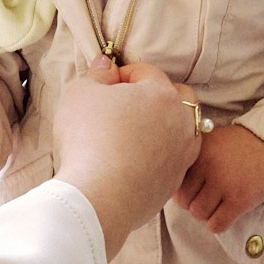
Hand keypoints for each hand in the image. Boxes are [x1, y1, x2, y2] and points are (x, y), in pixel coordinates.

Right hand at [52, 59, 202, 255]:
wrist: (99, 198)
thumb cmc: (88, 139)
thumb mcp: (81, 94)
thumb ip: (97, 74)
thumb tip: (107, 65)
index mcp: (162, 95)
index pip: (146, 72)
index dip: (121, 74)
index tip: (102, 86)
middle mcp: (181, 123)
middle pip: (178, 97)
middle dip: (155, 95)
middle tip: (125, 105)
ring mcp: (181, 156)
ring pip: (182, 131)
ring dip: (164, 126)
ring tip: (135, 133)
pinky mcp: (173, 183)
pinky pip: (172, 160)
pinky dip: (159, 156)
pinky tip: (135, 160)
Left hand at [173, 123, 263, 234]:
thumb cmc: (236, 146)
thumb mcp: (210, 140)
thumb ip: (190, 156)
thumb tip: (169, 180)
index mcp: (198, 152)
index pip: (175, 183)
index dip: (182, 189)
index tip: (193, 188)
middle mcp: (208, 168)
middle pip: (184, 202)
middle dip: (192, 203)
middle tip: (205, 198)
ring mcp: (224, 185)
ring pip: (198, 214)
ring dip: (206, 214)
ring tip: (216, 204)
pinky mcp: (239, 201)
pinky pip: (216, 225)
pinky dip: (217, 224)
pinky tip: (224, 214)